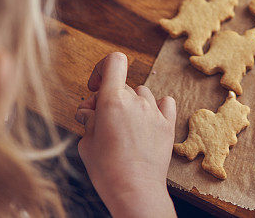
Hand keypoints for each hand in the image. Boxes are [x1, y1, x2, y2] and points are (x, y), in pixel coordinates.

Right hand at [76, 52, 176, 217]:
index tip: (96, 87)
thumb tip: (90, 110)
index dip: (102, 69)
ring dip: (131, 104)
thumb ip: (89, 119)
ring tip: (122, 126)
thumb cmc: (107, 170)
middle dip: (108, 98)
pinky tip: (147, 120)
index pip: (114, 61)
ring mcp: (155, 112)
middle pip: (122, 86)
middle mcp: (137, 101)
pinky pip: (165, 102)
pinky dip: (156, 107)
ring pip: (142, 94)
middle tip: (98, 120)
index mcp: (113, 101)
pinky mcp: (168, 125)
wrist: (135, 192)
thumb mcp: (86, 143)